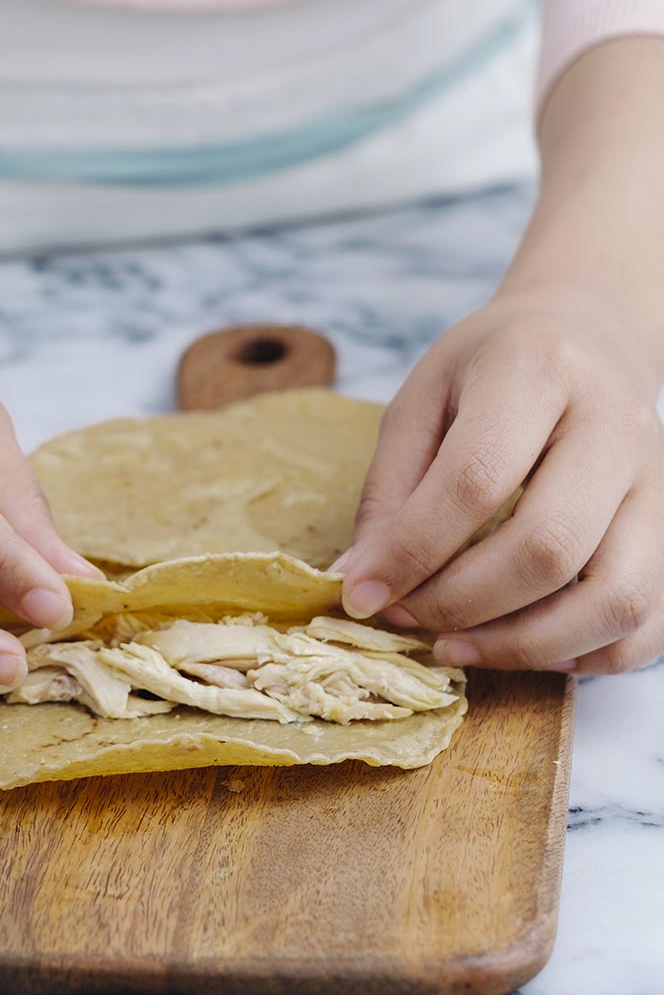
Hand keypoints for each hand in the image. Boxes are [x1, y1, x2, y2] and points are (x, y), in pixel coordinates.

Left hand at [337, 292, 663, 673]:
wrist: (587, 338)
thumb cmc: (492, 372)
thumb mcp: (422, 400)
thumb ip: (390, 490)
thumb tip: (361, 582)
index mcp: (539, 371)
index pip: (477, 479)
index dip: (413, 550)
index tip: (363, 593)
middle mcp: (615, 426)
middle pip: (549, 546)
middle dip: (462, 603)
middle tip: (406, 616)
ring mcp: (659, 484)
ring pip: (614, 597)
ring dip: (524, 645)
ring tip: (456, 646)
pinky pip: (647, 624)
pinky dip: (584, 655)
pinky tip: (521, 646)